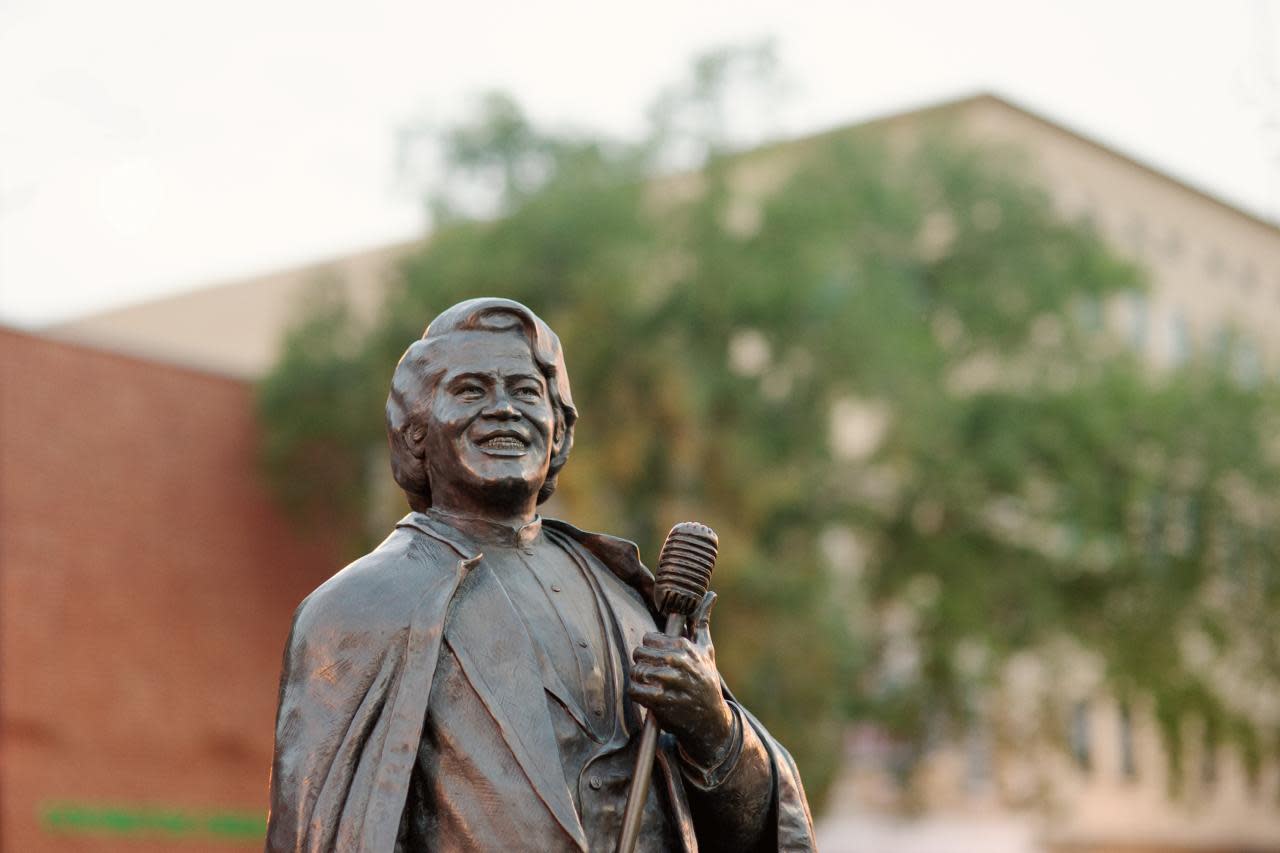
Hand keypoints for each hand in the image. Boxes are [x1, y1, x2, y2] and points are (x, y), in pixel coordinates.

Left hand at [628, 592, 734, 767]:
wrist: (711, 720)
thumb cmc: (706, 681)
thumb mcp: (707, 650)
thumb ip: (703, 621)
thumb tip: (711, 594)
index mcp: (684, 646)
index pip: (648, 639)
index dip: (651, 650)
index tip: (660, 660)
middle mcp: (677, 661)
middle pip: (639, 653)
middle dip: (643, 664)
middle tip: (653, 674)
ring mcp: (669, 681)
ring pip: (635, 671)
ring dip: (639, 680)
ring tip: (651, 686)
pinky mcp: (661, 701)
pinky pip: (634, 690)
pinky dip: (637, 694)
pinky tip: (648, 697)